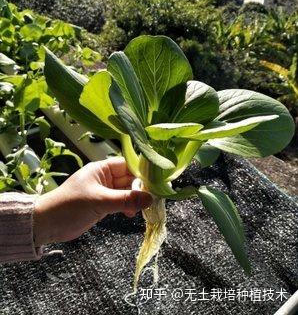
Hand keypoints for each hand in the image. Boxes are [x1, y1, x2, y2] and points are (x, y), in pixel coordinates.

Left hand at [33, 157, 151, 245]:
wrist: (48, 224)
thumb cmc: (70, 206)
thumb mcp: (100, 201)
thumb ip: (126, 200)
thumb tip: (150, 198)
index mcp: (102, 169)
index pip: (128, 165)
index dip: (142, 173)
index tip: (157, 182)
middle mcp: (104, 178)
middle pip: (129, 179)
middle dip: (140, 188)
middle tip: (152, 199)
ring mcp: (104, 191)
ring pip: (126, 192)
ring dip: (135, 199)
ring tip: (142, 209)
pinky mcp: (103, 205)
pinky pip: (121, 202)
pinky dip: (128, 207)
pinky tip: (131, 214)